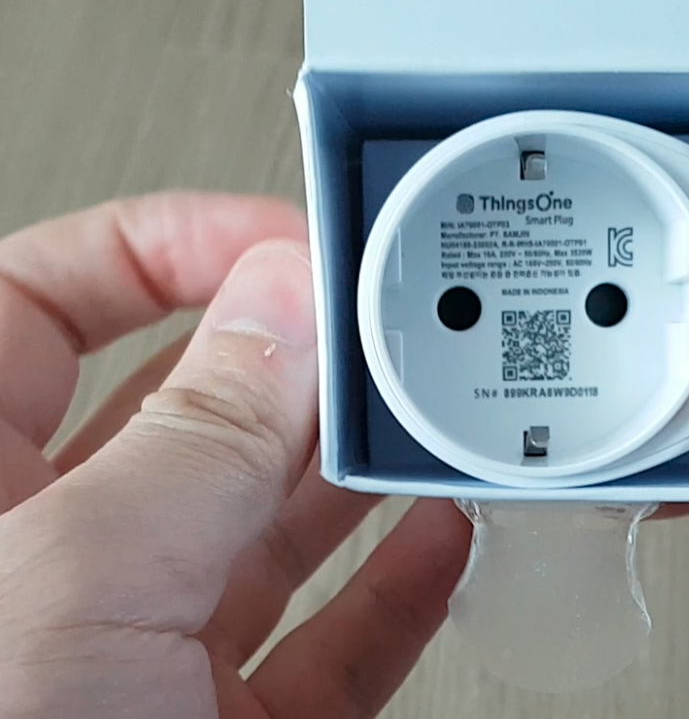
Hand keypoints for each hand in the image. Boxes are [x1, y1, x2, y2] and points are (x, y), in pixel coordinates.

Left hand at [0, 193, 469, 717]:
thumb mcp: (79, 581)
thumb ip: (196, 440)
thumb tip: (285, 305)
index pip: (42, 305)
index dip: (165, 248)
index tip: (281, 241)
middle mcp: (57, 565)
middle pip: (193, 415)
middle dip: (300, 363)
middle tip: (387, 324)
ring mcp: (145, 656)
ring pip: (272, 529)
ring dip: (361, 472)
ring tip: (430, 419)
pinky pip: (330, 643)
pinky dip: (396, 590)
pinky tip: (437, 537)